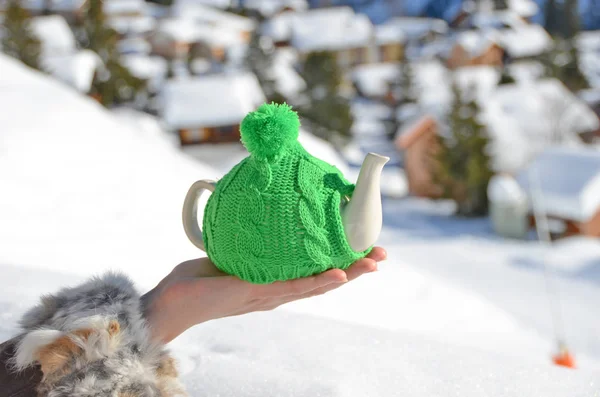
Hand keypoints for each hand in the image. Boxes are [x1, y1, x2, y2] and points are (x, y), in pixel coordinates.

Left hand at [141, 247, 386, 343]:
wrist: (171, 303)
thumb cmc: (197, 280)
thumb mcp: (228, 253)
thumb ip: (244, 238)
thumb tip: (253, 208)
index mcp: (274, 283)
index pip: (314, 272)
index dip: (341, 262)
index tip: (362, 247)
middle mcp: (278, 293)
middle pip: (325, 280)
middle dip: (356, 269)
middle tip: (381, 254)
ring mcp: (269, 296)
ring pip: (317, 286)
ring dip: (348, 275)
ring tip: (373, 262)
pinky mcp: (256, 294)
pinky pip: (292, 287)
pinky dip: (318, 282)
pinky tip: (339, 274)